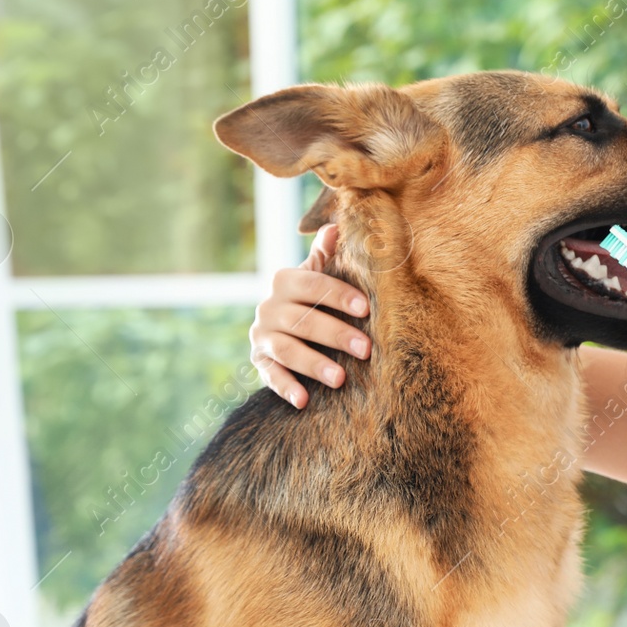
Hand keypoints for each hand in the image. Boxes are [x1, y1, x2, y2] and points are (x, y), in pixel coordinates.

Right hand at [249, 223, 370, 406]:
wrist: (280, 325)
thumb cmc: (312, 297)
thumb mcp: (317, 274)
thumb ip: (327, 254)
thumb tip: (337, 225)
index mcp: (285, 281)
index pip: (312, 284)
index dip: (339, 295)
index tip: (367, 308)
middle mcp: (269, 307)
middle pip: (302, 320)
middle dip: (335, 334)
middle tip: (367, 349)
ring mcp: (262, 336)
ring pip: (287, 349)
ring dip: (313, 364)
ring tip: (340, 379)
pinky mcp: (259, 362)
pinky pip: (270, 375)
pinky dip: (285, 387)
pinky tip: (304, 401)